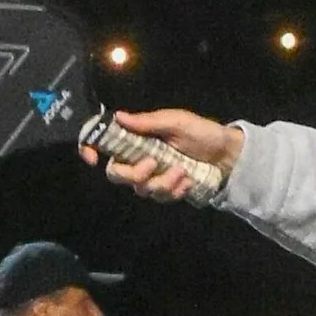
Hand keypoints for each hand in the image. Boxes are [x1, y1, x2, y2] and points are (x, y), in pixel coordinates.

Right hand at [88, 108, 242, 199]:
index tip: (92, 158)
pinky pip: (161, 198)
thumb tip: (118, 117)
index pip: (103, 144)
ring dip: (162, 182)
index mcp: (136, 138)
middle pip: (116, 174)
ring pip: (140, 189)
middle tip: (153, 163)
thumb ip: (147, 122)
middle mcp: (138, 158)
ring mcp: (152, 177)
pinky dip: (175, 190)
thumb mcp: (176, 121)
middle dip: (133, 173)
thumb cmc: (201, 132)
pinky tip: (188, 180)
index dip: (89, 149)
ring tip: (183, 171)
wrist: (227, 154)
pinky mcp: (166, 191)